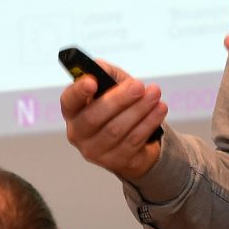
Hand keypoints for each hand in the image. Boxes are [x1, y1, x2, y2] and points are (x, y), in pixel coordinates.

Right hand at [61, 58, 164, 181]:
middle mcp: (78, 133)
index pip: (69, 100)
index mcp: (72, 110)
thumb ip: (105, 72)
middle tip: (138, 86)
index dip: (78, 91)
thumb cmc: (118, 106)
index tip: (92, 81)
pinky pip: (133, 141)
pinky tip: (159, 109)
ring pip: (116, 130)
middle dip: (119, 99)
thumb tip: (100, 67)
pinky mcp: (116, 162)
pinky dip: (148, 123)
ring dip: (139, 110)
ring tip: (154, 94)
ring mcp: (95, 150)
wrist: (135, 137)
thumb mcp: (110, 85)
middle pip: (94, 117)